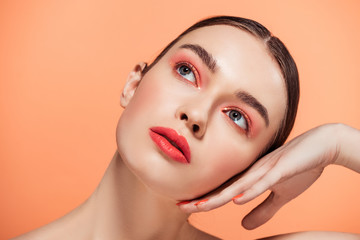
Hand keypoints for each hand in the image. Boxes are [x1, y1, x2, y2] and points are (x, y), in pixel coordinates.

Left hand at [178, 124, 342, 228]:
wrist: (322, 146)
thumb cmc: (299, 168)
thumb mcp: (280, 196)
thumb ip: (263, 209)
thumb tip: (244, 226)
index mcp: (251, 178)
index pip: (224, 192)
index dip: (205, 200)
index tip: (185, 206)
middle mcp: (252, 172)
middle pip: (224, 189)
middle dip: (202, 199)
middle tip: (180, 205)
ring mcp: (265, 169)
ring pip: (238, 186)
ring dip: (218, 196)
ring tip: (198, 206)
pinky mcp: (281, 169)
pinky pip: (264, 182)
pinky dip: (250, 191)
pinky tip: (237, 199)